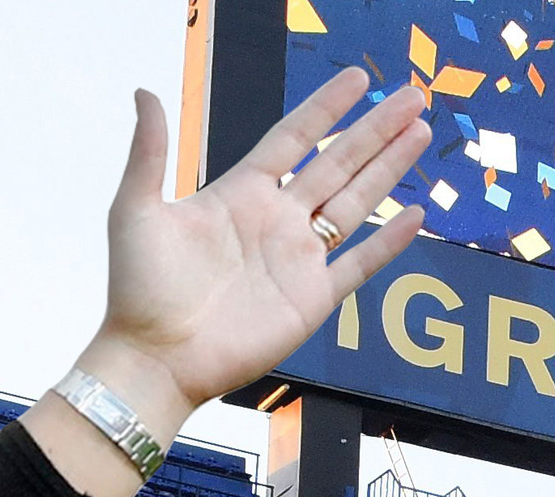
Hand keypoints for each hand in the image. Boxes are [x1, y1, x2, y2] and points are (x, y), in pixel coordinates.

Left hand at [82, 69, 432, 437]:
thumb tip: (144, 93)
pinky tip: (416, 215)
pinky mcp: (312, 300)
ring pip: (356, 202)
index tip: (357, 79)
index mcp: (239, 193)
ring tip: (419, 133)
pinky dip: (389, 242)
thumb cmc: (138, 289)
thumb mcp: (135, 209)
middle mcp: (276, 220)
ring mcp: (297, 259)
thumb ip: (149, 151)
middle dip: (375, 129)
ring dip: (389, 168)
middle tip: (412, 97)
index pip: (294, 138)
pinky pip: (360, 265)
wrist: (154, 358)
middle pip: (337, 162)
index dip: (326, 108)